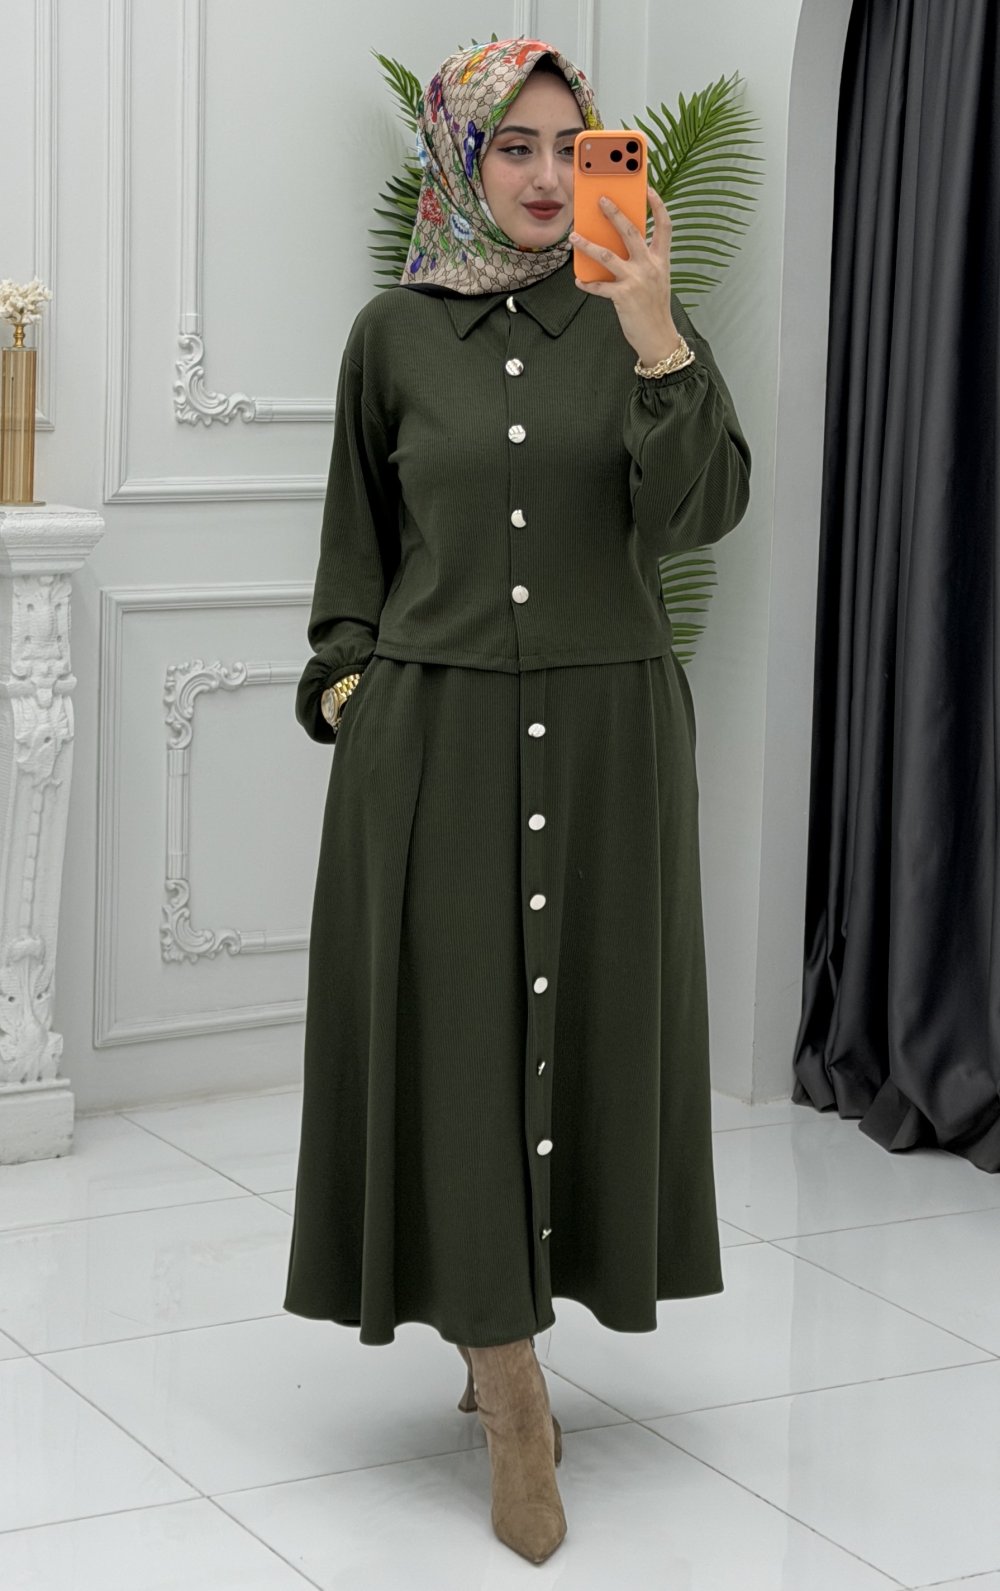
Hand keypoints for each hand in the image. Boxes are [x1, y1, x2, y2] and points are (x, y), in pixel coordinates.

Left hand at [569, 184, 679, 364]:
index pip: (665, 226)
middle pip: (631, 231)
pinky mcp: (623, 296)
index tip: (648, 189)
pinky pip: (599, 286)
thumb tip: (617, 246)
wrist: (658, 338)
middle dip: (614, 213)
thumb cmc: (654, 308)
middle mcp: (650, 266)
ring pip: (607, 255)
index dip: (658, 205)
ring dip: (588, 245)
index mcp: (661, 260)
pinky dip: (587, 284)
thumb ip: (642, 261)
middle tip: (601, 199)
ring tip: (574, 237)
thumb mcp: (655, 280)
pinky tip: (579, 281)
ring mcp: (636, 280)